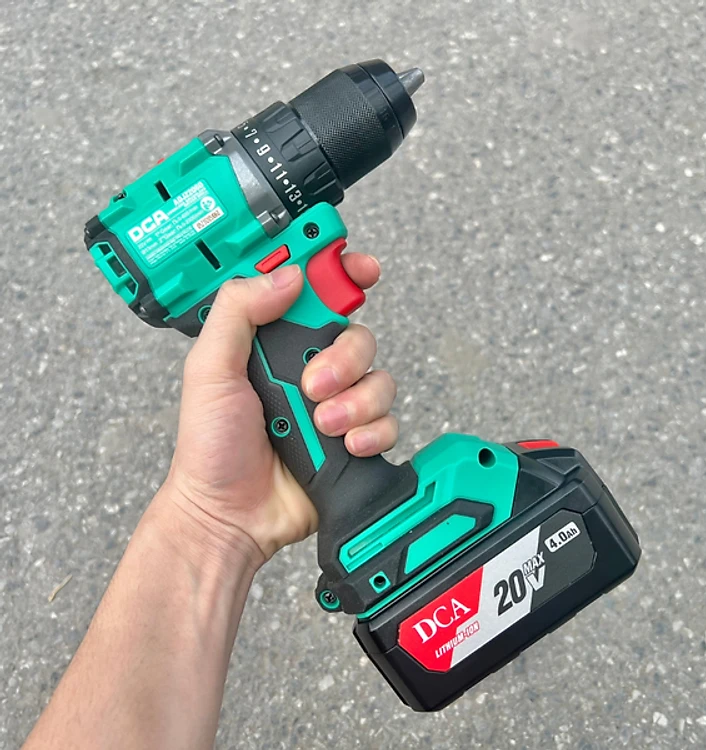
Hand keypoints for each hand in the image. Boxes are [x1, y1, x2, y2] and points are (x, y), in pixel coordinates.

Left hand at [158, 255, 397, 568]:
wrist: (231, 515)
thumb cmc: (212, 448)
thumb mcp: (209, 370)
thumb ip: (239, 312)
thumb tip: (286, 275)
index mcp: (272, 342)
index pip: (313, 291)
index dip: (340, 271)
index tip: (358, 266)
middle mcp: (309, 367)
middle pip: (357, 334)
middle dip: (343, 358)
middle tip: (311, 383)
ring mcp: (335, 403)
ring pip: (378, 378)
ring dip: (353, 401)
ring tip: (320, 424)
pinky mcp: (354, 437)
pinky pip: (389, 421)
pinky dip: (371, 431)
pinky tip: (343, 444)